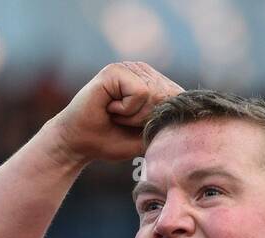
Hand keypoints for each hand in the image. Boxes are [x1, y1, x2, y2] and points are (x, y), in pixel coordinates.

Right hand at [45, 61, 182, 164]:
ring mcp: (128, 67)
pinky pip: (140, 93)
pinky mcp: (115, 70)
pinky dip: (126, 109)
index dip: (160, 120)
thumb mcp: (147, 136)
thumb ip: (167, 123)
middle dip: (146, 119)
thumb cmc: (110, 140)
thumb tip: (187, 114)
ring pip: (154, 95)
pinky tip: (110, 108)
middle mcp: (142, 71)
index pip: (177, 98)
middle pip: (167, 97)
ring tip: (116, 115)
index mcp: (152, 83)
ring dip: (135, 115)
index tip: (135, 127)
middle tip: (123, 121)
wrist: (78, 143)